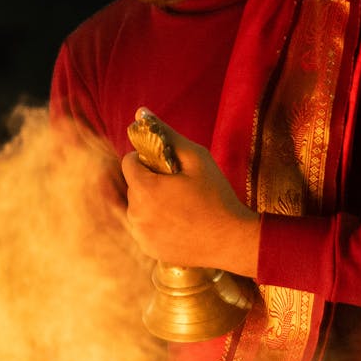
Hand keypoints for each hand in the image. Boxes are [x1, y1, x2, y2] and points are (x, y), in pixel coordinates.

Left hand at [120, 109, 260, 276]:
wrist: (232, 240)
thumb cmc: (216, 196)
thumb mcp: (196, 158)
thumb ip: (166, 134)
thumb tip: (141, 112)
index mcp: (144, 188)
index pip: (129, 162)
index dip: (147, 160)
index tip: (169, 167)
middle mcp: (135, 213)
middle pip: (133, 185)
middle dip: (149, 181)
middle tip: (179, 187)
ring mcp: (140, 233)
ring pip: (137, 207)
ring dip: (150, 202)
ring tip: (180, 206)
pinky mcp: (148, 248)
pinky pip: (143, 227)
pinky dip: (155, 222)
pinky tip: (178, 222)